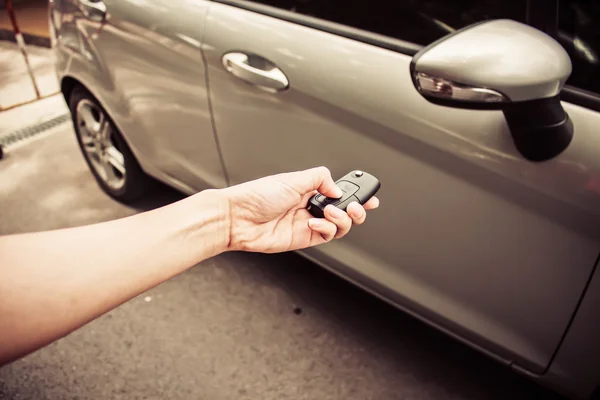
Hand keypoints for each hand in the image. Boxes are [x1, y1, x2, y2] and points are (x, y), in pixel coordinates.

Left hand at [221, 166, 378, 252]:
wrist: (238, 218)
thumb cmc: (256, 196)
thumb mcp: (292, 179)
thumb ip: (320, 179)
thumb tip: (338, 189)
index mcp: (308, 189)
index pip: (338, 191)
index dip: (356, 194)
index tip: (370, 195)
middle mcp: (310, 206)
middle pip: (344, 211)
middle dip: (357, 209)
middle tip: (357, 207)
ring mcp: (307, 224)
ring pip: (339, 225)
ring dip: (342, 219)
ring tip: (330, 213)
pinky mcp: (303, 239)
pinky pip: (326, 236)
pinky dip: (326, 229)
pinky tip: (314, 223)